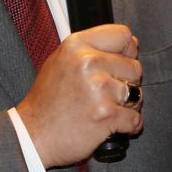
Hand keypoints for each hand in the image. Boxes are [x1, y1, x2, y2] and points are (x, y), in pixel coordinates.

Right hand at [16, 24, 142, 168]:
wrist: (33, 135)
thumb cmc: (47, 101)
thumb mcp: (60, 60)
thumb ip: (92, 49)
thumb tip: (131, 43)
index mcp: (77, 45)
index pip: (124, 36)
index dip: (127, 52)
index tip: (121, 63)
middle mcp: (88, 62)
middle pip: (135, 67)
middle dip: (127, 83)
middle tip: (108, 94)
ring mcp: (99, 89)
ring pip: (138, 94)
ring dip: (128, 106)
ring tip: (108, 109)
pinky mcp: (106, 115)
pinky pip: (136, 119)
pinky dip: (129, 126)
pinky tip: (113, 125)